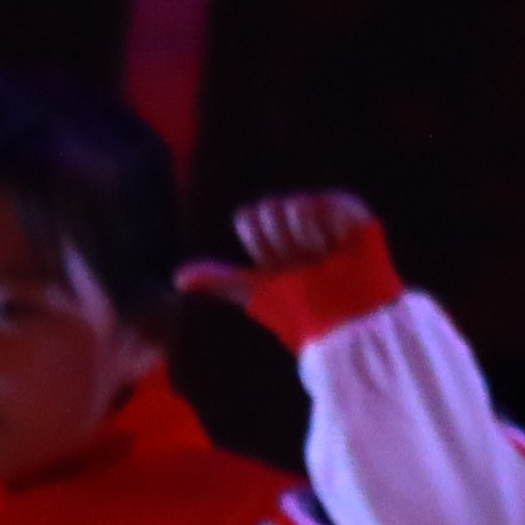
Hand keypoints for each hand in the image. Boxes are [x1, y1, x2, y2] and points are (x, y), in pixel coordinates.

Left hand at [179, 191, 381, 310]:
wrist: (344, 321)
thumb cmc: (302, 312)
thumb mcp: (254, 293)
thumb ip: (219, 280)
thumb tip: (177, 278)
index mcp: (273, 230)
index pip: (248, 217)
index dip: (259, 248)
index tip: (278, 269)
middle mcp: (295, 215)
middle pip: (267, 210)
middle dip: (281, 246)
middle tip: (305, 267)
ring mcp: (321, 209)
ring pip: (292, 206)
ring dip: (304, 243)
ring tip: (326, 260)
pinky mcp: (347, 208)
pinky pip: (320, 203)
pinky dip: (326, 233)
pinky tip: (340, 249)